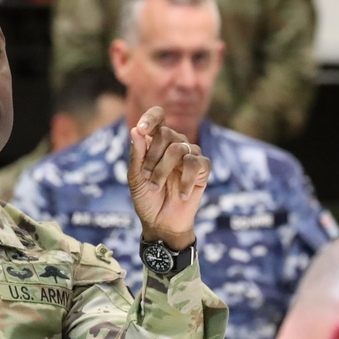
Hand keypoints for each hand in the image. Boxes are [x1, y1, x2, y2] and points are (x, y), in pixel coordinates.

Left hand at [128, 106, 209, 249]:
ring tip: (156, 187)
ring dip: (163, 170)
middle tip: (146, 176)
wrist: (160, 222)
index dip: (151, 118)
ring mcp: (189, 156)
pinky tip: (181, 194)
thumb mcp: (135, 177)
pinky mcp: (202, 170)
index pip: (159, 116)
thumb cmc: (146, 198)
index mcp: (156, 143)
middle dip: (152, 156)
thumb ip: (137, 154)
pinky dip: (185, 180)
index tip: (142, 129)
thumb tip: (136, 130)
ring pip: (179, 148)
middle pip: (167, 134)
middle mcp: (174, 145)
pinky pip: (196, 164)